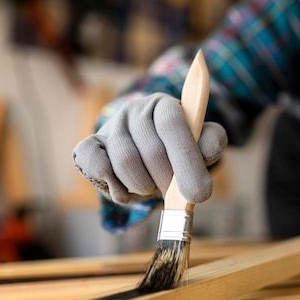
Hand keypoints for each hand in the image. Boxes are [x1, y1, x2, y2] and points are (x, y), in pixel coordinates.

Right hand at [72, 92, 227, 204]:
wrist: (146, 164)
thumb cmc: (177, 155)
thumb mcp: (200, 148)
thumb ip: (210, 144)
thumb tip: (208, 150)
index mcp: (164, 105)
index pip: (173, 125)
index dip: (186, 160)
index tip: (200, 194)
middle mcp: (135, 109)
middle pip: (151, 150)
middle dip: (167, 180)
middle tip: (172, 190)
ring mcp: (110, 126)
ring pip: (126, 163)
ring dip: (143, 185)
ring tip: (151, 184)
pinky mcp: (88, 146)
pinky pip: (98, 168)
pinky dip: (116, 187)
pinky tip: (127, 186)